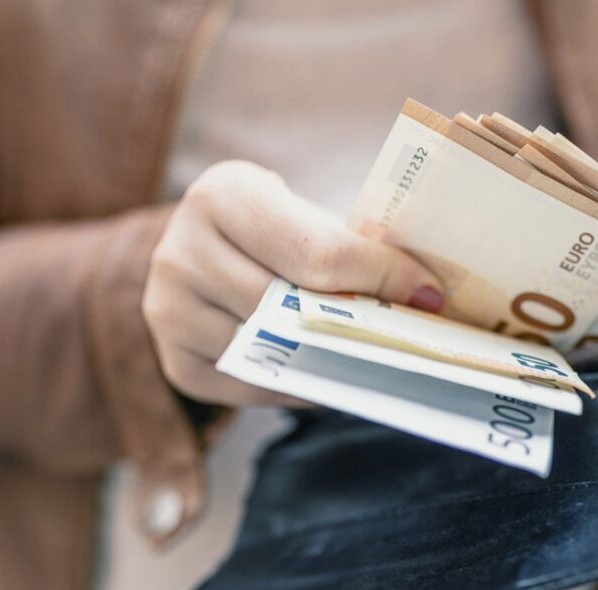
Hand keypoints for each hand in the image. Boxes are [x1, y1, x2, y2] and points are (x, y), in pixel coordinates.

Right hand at [142, 160, 444, 405]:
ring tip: (378, 355)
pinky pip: (253, 386)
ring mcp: (168, 311)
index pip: (315, 250)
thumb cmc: (275, 231)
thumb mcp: (303, 212)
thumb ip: (352, 244)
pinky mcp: (177, 362)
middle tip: (414, 334)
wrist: (205, 252)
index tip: (428, 293)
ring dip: (332, 359)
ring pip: (272, 350)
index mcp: (222, 195)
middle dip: (360, 321)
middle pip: (290, 306)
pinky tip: (326, 371)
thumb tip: (427, 295)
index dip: (379, 275)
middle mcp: (180, 251)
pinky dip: (297, 385)